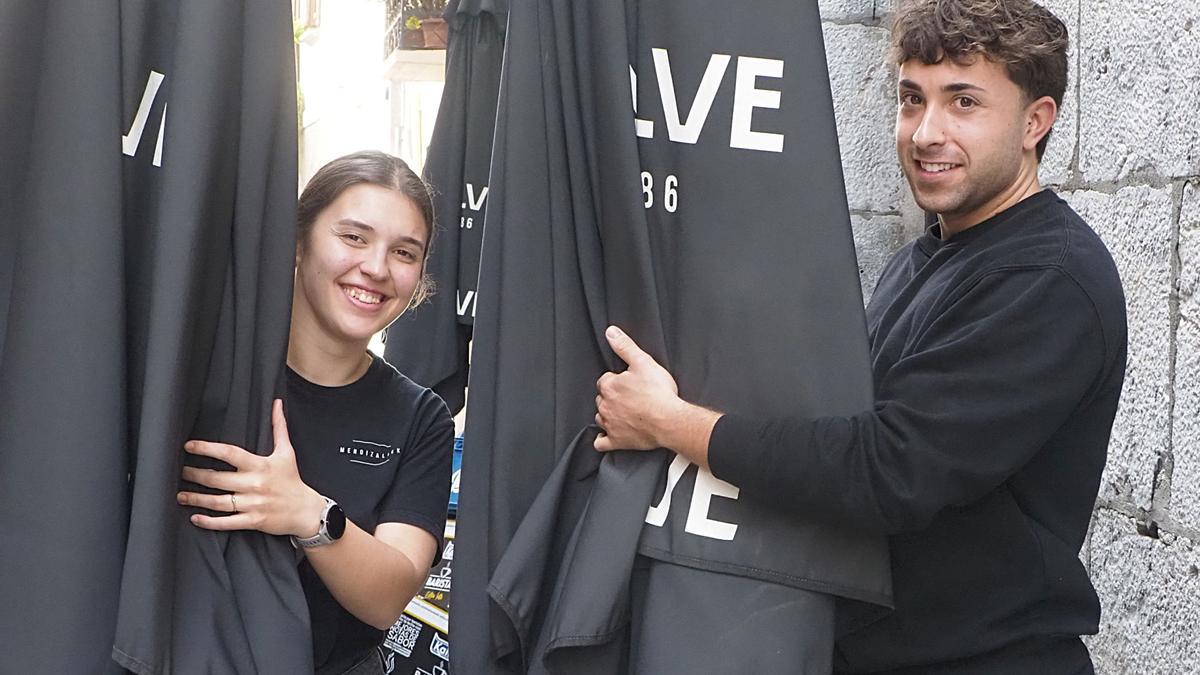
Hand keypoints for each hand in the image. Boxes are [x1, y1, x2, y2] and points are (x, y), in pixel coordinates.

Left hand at [177, 399, 325, 536]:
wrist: (306, 510)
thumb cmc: (293, 479)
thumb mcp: (287, 452)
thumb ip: (279, 427)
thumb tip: (277, 403)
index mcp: (260, 465)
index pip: (229, 453)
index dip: (207, 448)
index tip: (189, 446)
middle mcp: (254, 484)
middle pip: (217, 479)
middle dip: (195, 474)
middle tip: (179, 471)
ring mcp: (253, 504)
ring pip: (218, 502)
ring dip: (196, 498)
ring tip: (180, 495)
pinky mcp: (253, 520)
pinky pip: (227, 522)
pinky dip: (209, 522)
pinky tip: (195, 517)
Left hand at [594, 325, 682, 451]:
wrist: (670, 421)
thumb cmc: (659, 393)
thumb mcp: (643, 362)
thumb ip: (625, 346)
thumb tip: (611, 332)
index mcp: (609, 386)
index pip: (605, 380)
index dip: (616, 379)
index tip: (628, 382)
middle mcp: (605, 405)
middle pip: (602, 398)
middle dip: (612, 396)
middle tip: (628, 396)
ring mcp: (610, 424)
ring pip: (600, 417)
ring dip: (607, 414)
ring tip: (621, 412)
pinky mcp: (616, 441)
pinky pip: (601, 442)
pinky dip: (602, 439)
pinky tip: (606, 435)